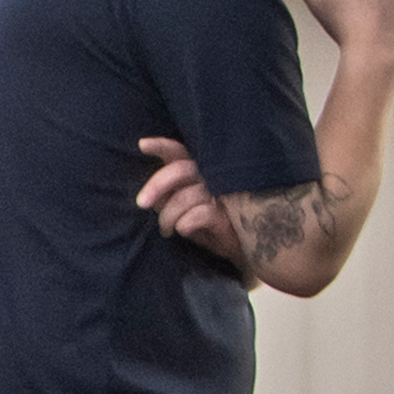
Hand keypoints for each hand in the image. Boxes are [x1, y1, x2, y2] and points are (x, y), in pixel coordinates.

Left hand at [135, 136, 257, 268]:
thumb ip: (171, 198)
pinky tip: (183, 230)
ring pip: (186, 196)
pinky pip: (201, 213)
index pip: (181, 153)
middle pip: (180, 170)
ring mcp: (227, 194)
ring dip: (169, 216)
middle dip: (156, 185)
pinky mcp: (237, 213)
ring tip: (167, 230)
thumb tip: (150, 198)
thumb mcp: (188, 211)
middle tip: (142, 203)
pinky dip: (186, 222)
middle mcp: (215, 177)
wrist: (251, 249)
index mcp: (202, 173)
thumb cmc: (214, 228)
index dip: (163, 146)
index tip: (143, 144)